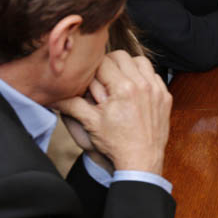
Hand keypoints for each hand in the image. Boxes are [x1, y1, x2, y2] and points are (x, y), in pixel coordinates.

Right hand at [52, 51, 170, 174]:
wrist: (140, 161)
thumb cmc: (116, 144)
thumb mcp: (90, 123)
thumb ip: (70, 104)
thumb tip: (51, 96)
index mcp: (123, 89)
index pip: (104, 61)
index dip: (93, 68)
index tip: (90, 77)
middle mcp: (142, 85)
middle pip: (122, 56)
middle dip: (109, 63)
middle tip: (102, 77)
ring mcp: (157, 90)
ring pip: (140, 61)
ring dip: (128, 66)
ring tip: (118, 80)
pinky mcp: (165, 97)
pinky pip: (154, 75)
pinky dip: (143, 77)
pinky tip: (134, 89)